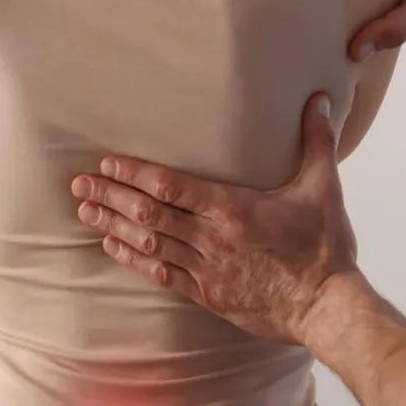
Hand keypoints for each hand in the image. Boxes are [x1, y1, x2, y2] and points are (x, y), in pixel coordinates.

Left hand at [71, 95, 358, 345]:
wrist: (326, 306)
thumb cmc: (324, 245)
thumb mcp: (324, 186)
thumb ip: (318, 140)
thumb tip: (322, 100)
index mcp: (232, 208)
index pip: (171, 186)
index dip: (135, 173)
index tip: (108, 163)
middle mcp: (210, 238)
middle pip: (149, 214)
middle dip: (111, 196)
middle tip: (79, 184)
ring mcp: (205, 268)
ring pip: (148, 244)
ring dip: (114, 225)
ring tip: (85, 211)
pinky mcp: (207, 294)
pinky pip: (161, 274)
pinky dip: (133, 260)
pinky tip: (112, 247)